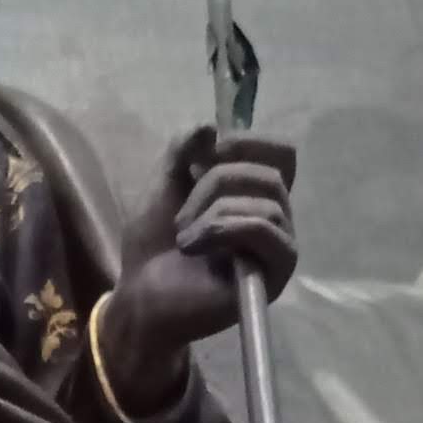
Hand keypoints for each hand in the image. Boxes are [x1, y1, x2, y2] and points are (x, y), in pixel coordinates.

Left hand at [96, 127, 297, 415]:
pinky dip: (225, 228)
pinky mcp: (276, 273)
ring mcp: (278, 246)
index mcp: (253, 194)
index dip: (249, 143)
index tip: (209, 152)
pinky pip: (266, 229)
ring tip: (184, 238)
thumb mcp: (163, 185)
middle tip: (181, 214)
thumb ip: (183, 150)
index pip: (281, 153)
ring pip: (267, 202)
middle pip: (269, 174)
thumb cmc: (154, 246)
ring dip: (214, 212)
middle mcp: (274, 217)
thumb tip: (211, 127)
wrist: (141, 295)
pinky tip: (195, 247)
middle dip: (216, 182)